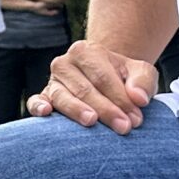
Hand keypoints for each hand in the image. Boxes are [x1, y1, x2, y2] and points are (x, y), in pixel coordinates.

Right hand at [28, 41, 158, 131]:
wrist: (104, 79)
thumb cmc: (123, 78)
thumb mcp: (140, 72)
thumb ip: (143, 81)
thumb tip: (138, 98)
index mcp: (86, 51)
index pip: (103, 77)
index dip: (120, 99)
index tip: (136, 119)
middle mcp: (64, 63)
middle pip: (84, 89)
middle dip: (106, 109)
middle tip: (124, 127)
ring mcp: (52, 81)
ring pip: (62, 97)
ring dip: (77, 111)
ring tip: (92, 121)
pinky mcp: (43, 97)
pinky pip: (35, 100)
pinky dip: (38, 106)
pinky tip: (46, 112)